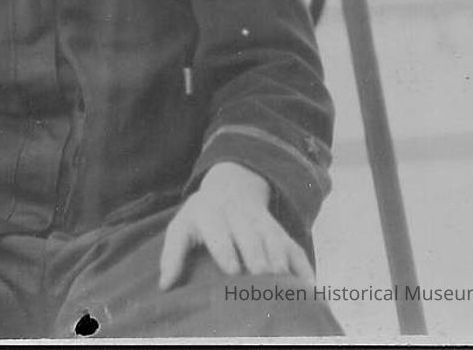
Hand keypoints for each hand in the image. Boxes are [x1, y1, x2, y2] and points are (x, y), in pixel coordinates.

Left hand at [159, 161, 313, 290]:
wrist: (230, 188)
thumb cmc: (201, 219)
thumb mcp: (182, 228)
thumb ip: (172, 254)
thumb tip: (165, 285)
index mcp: (211, 212)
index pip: (218, 229)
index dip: (226, 248)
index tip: (232, 269)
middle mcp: (238, 213)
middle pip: (249, 232)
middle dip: (255, 252)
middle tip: (260, 274)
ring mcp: (261, 220)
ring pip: (273, 236)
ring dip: (279, 256)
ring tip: (282, 278)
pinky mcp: (278, 230)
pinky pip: (293, 245)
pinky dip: (302, 264)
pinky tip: (307, 284)